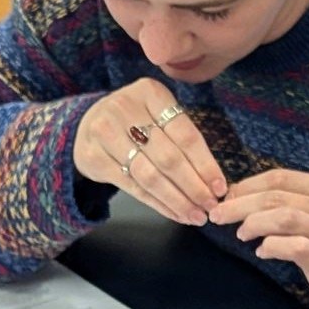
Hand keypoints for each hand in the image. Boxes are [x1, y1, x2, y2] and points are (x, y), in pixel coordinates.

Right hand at [74, 80, 226, 227]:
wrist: (87, 124)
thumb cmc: (135, 122)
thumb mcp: (158, 115)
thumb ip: (183, 139)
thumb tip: (215, 181)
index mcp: (150, 92)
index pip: (185, 134)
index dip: (205, 164)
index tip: (220, 187)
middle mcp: (124, 108)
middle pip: (168, 157)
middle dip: (194, 187)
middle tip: (210, 207)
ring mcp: (105, 132)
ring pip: (150, 176)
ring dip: (177, 200)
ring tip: (195, 216)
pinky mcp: (93, 157)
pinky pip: (132, 187)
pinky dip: (158, 204)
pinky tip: (174, 213)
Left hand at [207, 169, 308, 308]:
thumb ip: (289, 203)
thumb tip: (238, 195)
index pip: (282, 178)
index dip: (249, 185)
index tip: (228, 196)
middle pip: (279, 197)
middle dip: (241, 205)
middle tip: (218, 216)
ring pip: (285, 218)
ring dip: (254, 223)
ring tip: (241, 234)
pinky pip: (296, 248)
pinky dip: (272, 247)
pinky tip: (262, 252)